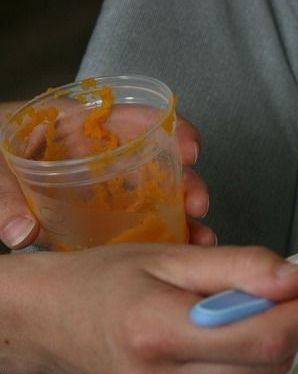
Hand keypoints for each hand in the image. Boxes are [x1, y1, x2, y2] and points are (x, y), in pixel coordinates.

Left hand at [0, 104, 213, 247]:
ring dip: (184, 216)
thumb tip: (21, 233)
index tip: (191, 149)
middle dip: (187, 182)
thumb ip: (4, 198)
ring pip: (157, 198)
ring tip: (200, 238)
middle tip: (197, 204)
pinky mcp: (102, 218)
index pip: (135, 120)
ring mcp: (106, 189)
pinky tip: (178, 251)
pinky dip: (164, 236)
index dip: (171, 130)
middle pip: (159, 163)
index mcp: (79, 127)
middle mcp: (102, 157)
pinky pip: (140, 224)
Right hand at [0, 244, 297, 373]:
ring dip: (274, 349)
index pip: (264, 336)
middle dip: (297, 325)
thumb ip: (240, 267)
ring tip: (251, 316)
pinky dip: (248, 371)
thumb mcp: (172, 256)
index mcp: (159, 331)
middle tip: (292, 293)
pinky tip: (226, 346)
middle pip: (269, 364)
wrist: (49, 322)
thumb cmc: (108, 278)